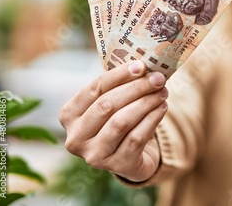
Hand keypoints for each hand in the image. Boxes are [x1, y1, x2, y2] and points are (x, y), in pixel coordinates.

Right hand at [59, 60, 167, 181]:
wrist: (131, 157)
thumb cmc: (119, 120)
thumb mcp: (112, 102)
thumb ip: (120, 84)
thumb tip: (143, 65)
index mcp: (68, 115)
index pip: (95, 89)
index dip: (119, 75)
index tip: (142, 65)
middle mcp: (76, 138)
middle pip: (108, 105)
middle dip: (136, 88)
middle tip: (158, 78)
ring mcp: (94, 155)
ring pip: (122, 121)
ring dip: (146, 103)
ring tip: (162, 92)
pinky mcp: (117, 166)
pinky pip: (137, 137)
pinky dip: (152, 119)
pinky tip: (162, 108)